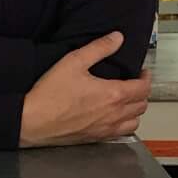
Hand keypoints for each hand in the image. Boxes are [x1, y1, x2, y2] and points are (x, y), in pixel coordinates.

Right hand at [19, 33, 151, 145]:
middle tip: (135, 84)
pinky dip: (124, 125)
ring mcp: (105, 129)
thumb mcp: (73, 62)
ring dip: (135, 111)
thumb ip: (99, 48)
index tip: (141, 72)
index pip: (143, 87)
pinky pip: (121, 134)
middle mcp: (113, 114)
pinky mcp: (95, 138)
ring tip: (127, 102)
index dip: (146, 77)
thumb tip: (117, 38)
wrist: (32, 121)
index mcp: (113, 94)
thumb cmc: (50, 94)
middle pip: (142, 105)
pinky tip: (114, 118)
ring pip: (135, 122)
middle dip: (142, 92)